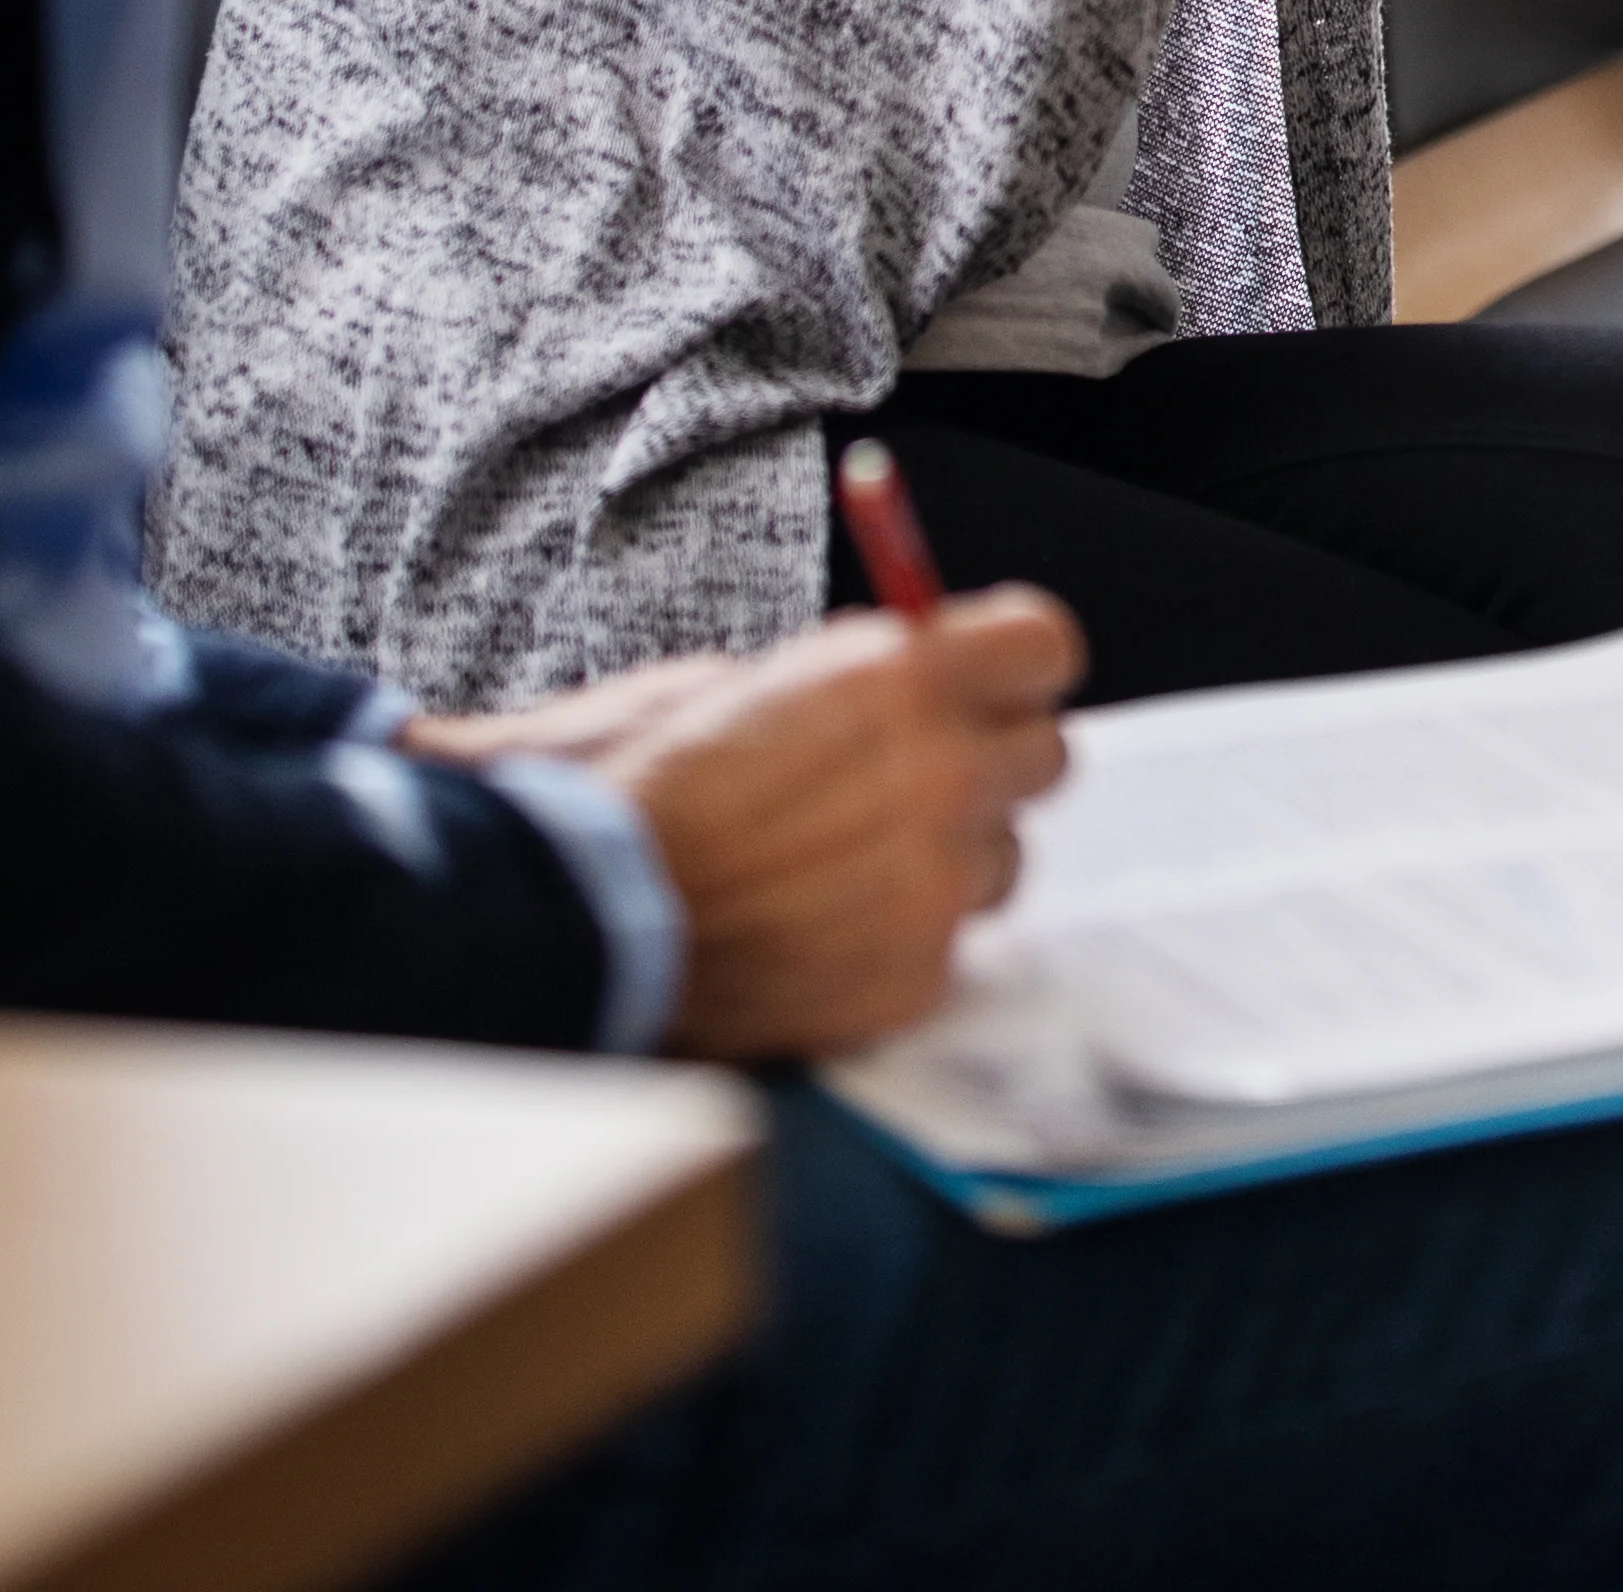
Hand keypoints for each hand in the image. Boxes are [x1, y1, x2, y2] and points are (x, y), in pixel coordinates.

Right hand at [423, 586, 1084, 1061]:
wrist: (576, 916)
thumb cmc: (639, 787)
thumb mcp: (749, 684)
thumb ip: (862, 683)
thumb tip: (924, 689)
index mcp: (902, 680)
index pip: (1045, 646)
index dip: (1015, 666)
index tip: (992, 681)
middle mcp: (940, 778)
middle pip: (1047, 757)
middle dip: (990, 762)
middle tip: (921, 778)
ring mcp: (935, 887)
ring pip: (1004, 861)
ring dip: (949, 859)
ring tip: (845, 867)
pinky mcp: (913, 977)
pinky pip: (947, 945)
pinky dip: (898, 939)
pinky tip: (818, 930)